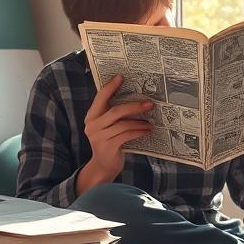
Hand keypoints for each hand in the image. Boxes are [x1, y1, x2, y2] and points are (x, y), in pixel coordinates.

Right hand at [76, 75, 153, 193]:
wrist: (103, 166)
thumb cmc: (109, 142)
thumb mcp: (108, 126)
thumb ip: (114, 115)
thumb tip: (135, 99)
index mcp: (91, 116)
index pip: (100, 97)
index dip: (110, 87)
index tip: (121, 77)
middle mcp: (92, 125)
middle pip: (115, 110)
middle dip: (134, 106)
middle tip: (149, 104)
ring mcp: (98, 137)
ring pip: (123, 124)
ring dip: (139, 122)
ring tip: (151, 122)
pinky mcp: (107, 147)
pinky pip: (126, 135)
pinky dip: (138, 132)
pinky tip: (147, 131)